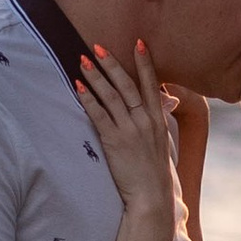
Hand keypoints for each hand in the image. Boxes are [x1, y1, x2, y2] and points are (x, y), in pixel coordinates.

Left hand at [76, 40, 180, 220]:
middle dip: (111, 64)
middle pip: (127, 85)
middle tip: (97, 46)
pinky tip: (78, 87)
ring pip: (111, 96)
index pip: (152, 84)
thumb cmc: (154, 175)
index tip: (138, 42)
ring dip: (95, 76)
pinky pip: (99, 115)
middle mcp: (145, 121)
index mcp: (158, 120)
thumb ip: (156, 123)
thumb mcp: (162, 145)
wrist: (151, 198)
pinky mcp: (115, 142)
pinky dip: (88, 99)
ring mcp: (130, 131)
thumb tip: (158, 106)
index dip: (145, 63)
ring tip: (82, 61)